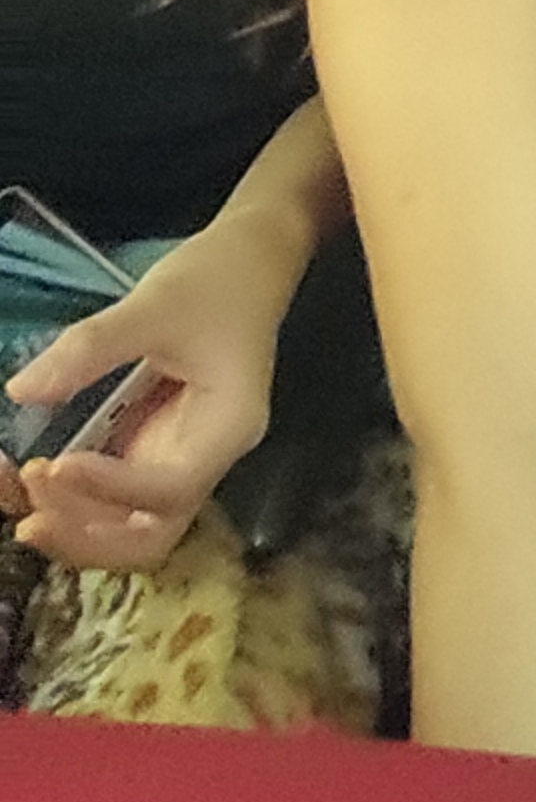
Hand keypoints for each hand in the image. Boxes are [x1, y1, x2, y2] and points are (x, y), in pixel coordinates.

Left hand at [4, 213, 295, 568]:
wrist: (247, 264)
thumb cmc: (216, 281)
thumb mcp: (156, 303)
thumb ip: (91, 347)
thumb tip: (22, 391)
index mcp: (228, 426)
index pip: (173, 487)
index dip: (112, 488)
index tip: (56, 463)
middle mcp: (206, 458)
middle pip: (153, 536)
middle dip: (88, 537)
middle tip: (28, 518)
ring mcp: (179, 460)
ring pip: (129, 529)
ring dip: (72, 525)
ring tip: (19, 487)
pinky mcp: (154, 452)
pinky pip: (112, 500)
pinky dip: (70, 502)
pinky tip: (28, 477)